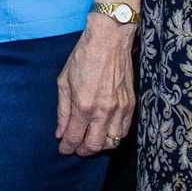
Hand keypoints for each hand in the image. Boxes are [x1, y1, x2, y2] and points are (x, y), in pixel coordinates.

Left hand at [55, 15, 136, 157]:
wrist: (109, 39)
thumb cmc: (84, 56)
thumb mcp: (64, 81)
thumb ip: (62, 111)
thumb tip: (60, 132)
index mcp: (84, 104)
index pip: (74, 137)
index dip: (67, 148)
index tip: (63, 150)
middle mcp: (104, 110)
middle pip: (95, 145)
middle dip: (83, 151)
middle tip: (76, 148)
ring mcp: (120, 108)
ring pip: (112, 142)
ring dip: (100, 146)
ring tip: (90, 140)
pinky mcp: (131, 104)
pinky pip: (124, 130)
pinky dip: (114, 136)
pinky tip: (105, 131)